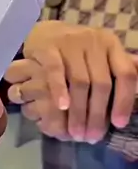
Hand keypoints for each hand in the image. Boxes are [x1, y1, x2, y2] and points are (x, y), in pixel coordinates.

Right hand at [6, 22, 137, 142]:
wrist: (43, 32)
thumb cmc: (75, 50)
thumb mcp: (100, 55)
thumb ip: (118, 68)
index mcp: (111, 45)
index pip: (125, 74)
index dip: (124, 101)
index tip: (118, 124)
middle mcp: (94, 41)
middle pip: (101, 83)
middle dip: (98, 114)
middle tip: (91, 137)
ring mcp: (70, 43)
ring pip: (80, 82)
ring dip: (79, 111)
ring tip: (75, 132)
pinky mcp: (48, 47)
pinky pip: (55, 72)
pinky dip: (59, 91)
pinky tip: (61, 107)